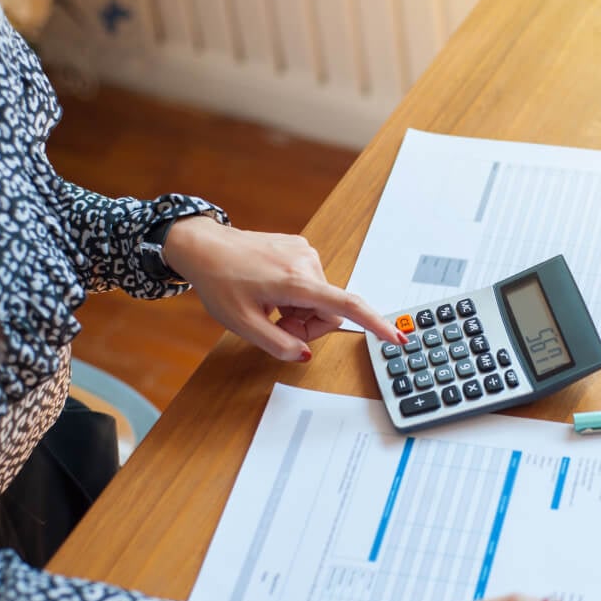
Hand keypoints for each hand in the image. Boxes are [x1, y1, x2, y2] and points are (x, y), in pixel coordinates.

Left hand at [164, 217, 403, 360]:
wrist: (204, 246)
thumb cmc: (219, 280)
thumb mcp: (242, 323)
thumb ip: (277, 344)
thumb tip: (305, 354)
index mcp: (295, 281)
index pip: (345, 305)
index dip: (373, 324)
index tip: (396, 337)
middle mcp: (307, 262)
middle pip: (329, 310)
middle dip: (307, 325)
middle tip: (276, 326)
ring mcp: (304, 252)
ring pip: (319, 298)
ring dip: (299, 311)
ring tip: (269, 306)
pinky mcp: (299, 249)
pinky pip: (310, 283)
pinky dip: (295, 296)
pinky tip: (270, 291)